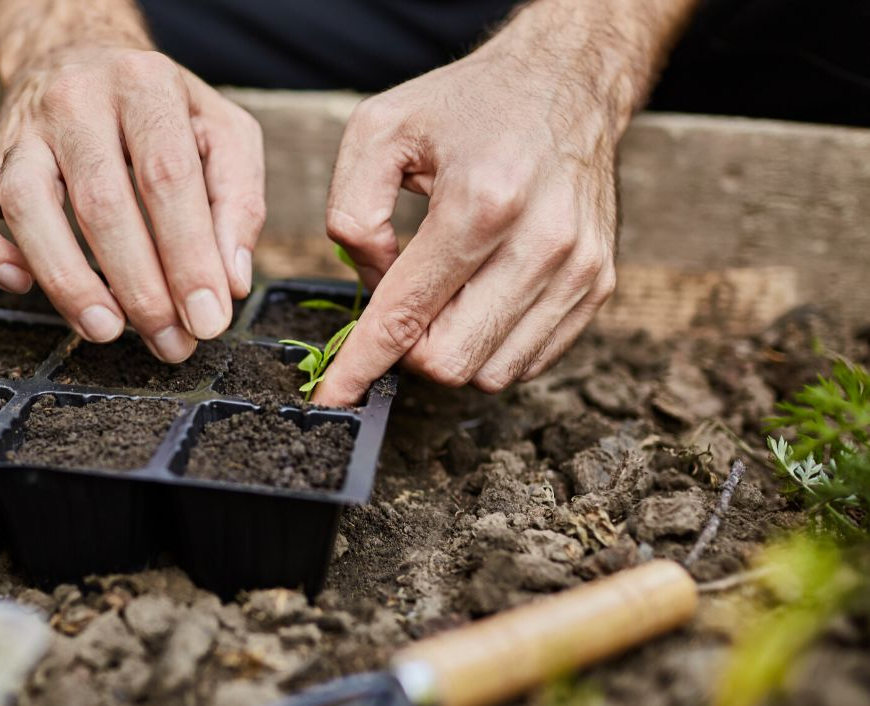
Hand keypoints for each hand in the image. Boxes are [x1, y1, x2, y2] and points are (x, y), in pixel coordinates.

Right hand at [0, 47, 264, 361]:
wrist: (82, 54)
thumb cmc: (162, 110)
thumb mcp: (223, 134)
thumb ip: (238, 202)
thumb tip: (230, 282)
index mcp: (144, 85)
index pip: (167, 177)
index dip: (189, 256)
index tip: (209, 318)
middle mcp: (76, 100)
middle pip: (101, 201)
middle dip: (140, 286)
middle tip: (170, 342)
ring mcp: (21, 131)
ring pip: (26, 205)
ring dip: (67, 280)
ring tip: (106, 330)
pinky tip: (20, 284)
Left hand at [313, 19, 628, 404]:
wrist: (566, 81)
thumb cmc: (467, 106)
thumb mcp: (379, 130)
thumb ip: (351, 210)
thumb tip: (370, 280)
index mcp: (482, 201)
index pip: (407, 315)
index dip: (361, 365)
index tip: (333, 397)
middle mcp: (542, 242)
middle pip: (449, 360)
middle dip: (407, 350)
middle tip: (399, 305)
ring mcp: (579, 269)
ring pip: (491, 372)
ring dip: (450, 348)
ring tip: (444, 292)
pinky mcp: (599, 284)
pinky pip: (530, 360)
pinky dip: (490, 345)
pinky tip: (478, 299)